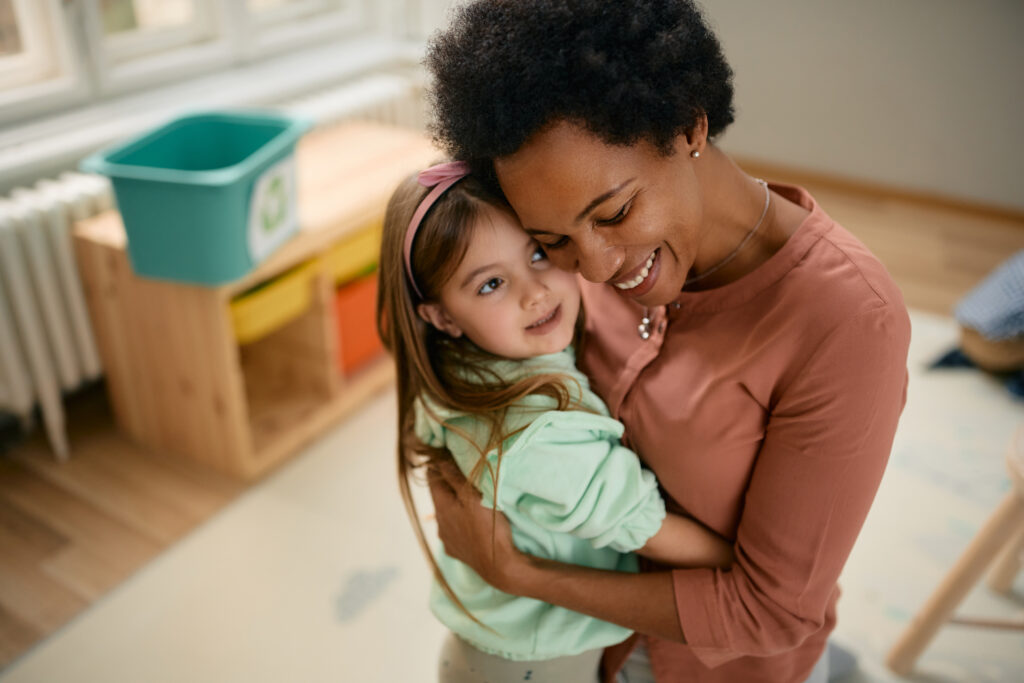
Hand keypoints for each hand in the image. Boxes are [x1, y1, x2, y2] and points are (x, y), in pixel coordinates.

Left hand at [427, 459, 524, 591]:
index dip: (437, 468)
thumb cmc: (489, 526)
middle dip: (446, 486)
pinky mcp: (455, 551)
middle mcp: (439, 523)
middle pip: (439, 498)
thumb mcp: (474, 497)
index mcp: (442, 507)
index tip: (444, 458)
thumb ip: (455, 478)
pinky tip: (468, 523)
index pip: (432, 480)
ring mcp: (446, 539)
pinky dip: (457, 523)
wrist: (499, 565)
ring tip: (465, 499)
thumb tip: (438, 461)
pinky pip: (452, 531)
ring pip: (445, 516)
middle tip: (458, 474)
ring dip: (452, 506)